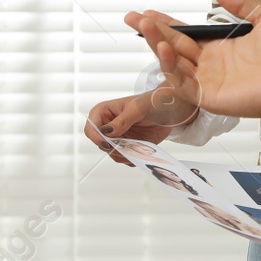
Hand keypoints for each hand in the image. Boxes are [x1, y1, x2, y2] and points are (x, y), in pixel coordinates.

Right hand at [82, 88, 198, 161]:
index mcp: (104, 112)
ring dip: (124, 154)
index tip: (107, 143)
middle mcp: (108, 126)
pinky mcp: (129, 147)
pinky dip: (133, 158)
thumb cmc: (152, 101)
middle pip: (100, 144)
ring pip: (112, 153)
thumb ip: (122, 120)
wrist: (170, 109)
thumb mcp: (138, 108)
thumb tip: (107, 132)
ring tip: (139, 147)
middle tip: (128, 147)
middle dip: (113, 148)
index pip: (91, 127)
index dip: (95, 137)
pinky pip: (125, 158)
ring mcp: (118, 138)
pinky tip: (143, 151)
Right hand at [126, 0, 260, 120]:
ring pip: (173, 63)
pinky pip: (182, 83)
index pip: (185, 35)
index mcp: (219, 48)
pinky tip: (163, 49)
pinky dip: (170, 67)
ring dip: (157, 45)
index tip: (148, 13)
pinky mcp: (208, 97)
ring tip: (146, 27)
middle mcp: (209, 65)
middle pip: (173, 47)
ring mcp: (207, 81)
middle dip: (152, 32)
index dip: (166, 24)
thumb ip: (239, 2)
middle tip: (134, 17)